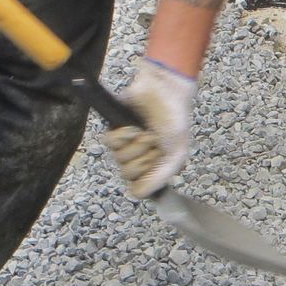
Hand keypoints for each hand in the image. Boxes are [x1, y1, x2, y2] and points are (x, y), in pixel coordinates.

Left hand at [101, 58, 197, 198]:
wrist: (164, 91)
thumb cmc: (175, 121)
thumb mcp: (176, 155)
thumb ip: (160, 178)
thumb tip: (137, 194)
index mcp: (153, 167)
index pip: (139, 185)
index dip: (147, 173)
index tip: (157, 159)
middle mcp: (137, 158)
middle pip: (127, 172)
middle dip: (142, 156)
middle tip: (153, 141)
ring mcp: (124, 144)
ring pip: (118, 158)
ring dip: (134, 144)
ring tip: (146, 131)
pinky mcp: (113, 130)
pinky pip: (109, 142)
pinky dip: (122, 134)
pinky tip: (133, 126)